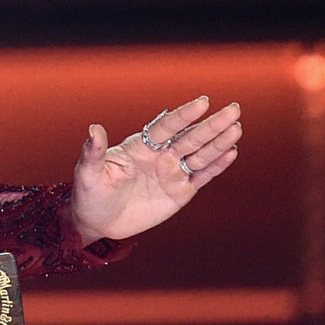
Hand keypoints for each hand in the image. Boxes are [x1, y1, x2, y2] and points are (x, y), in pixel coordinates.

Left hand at [71, 95, 241, 242]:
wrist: (98, 221)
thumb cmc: (90, 193)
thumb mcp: (88, 173)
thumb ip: (94, 152)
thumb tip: (93, 128)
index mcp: (139, 147)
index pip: (165, 127)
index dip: (184, 115)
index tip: (203, 102)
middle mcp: (160, 155)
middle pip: (190, 137)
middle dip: (212, 124)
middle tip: (234, 109)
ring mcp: (172, 172)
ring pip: (200, 154)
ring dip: (219, 142)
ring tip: (236, 127)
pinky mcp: (180, 191)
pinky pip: (202, 175)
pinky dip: (217, 165)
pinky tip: (231, 151)